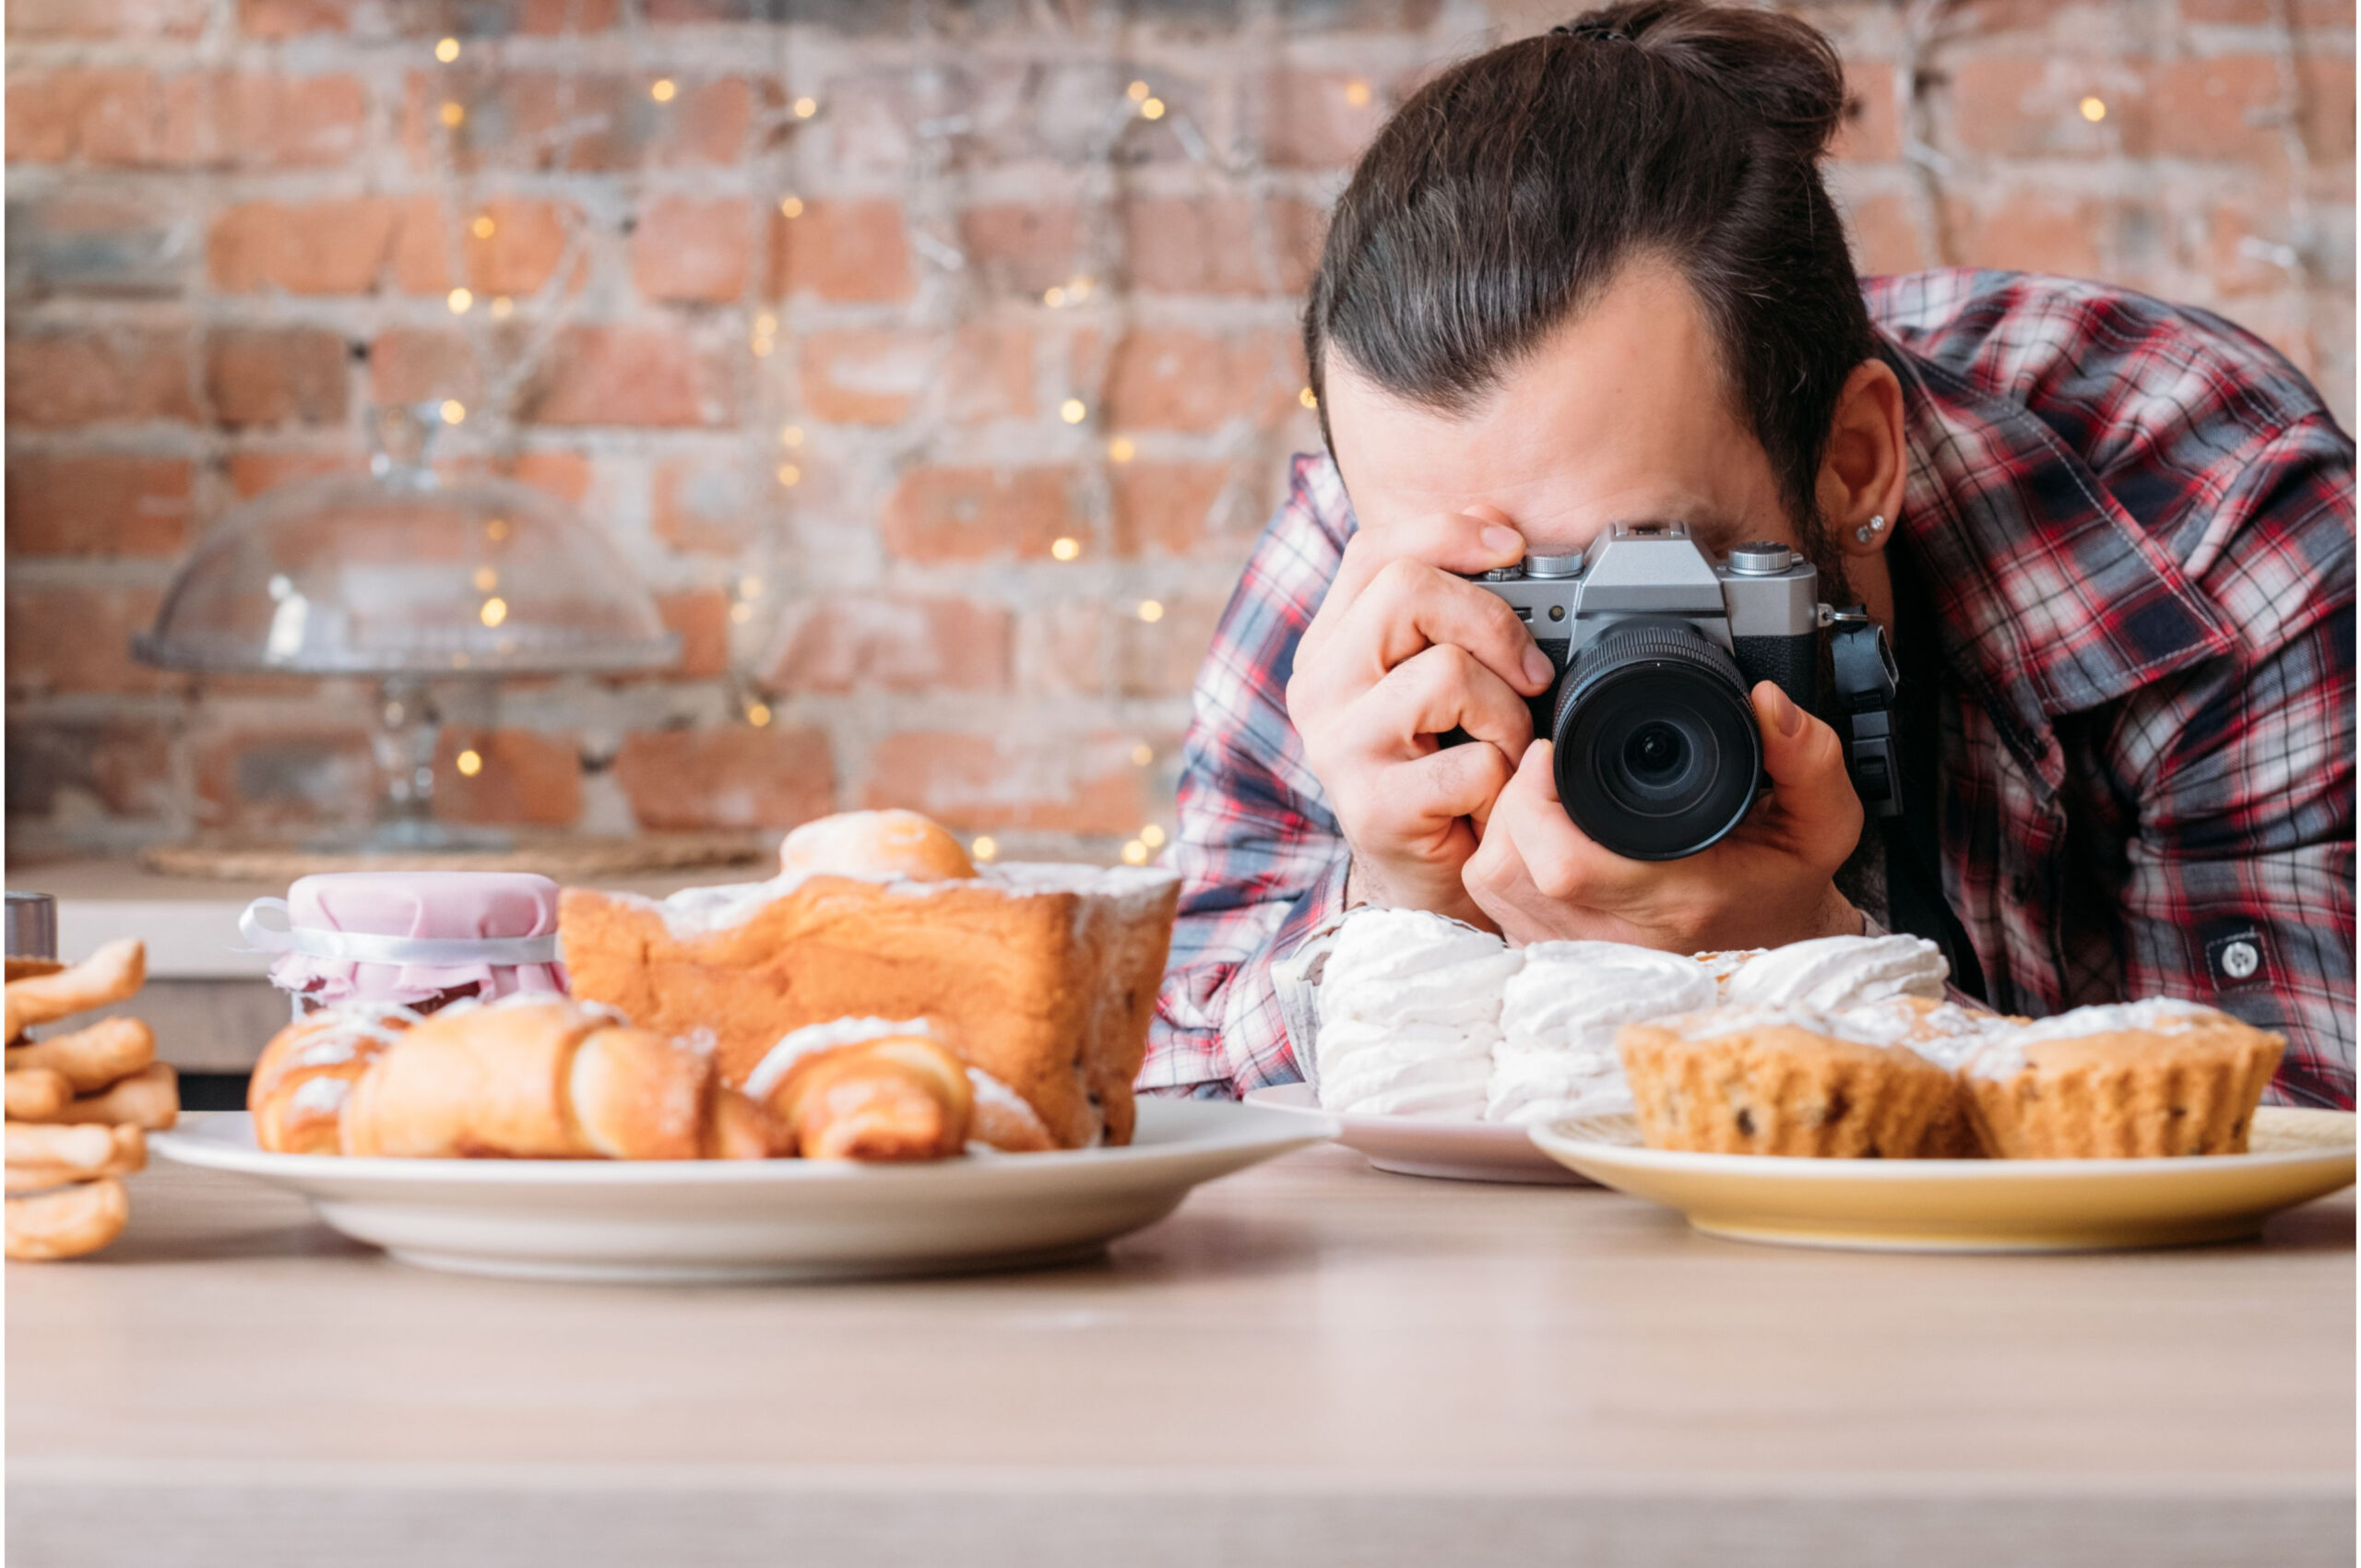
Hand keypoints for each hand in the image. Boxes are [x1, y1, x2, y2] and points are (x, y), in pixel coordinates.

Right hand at [1286, 509, 1556, 926]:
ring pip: (1446, 671)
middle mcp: (1319, 686)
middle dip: (1493, 621)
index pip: (1376, 548)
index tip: (1513, 548)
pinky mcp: (1372, 806)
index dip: (1450, 531)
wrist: (1424, 885)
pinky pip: (1471, 760)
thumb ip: (1448, 607)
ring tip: (1504, 751)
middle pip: (1407, 589)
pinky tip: (1491, 799)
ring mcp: (1338, 746)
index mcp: (1332, 643)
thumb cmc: (1441, 773)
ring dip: (1507, 713)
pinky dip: (1504, 778)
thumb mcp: (1436, 678)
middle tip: (1532, 672)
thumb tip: (1494, 523)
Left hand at [1462, 681, 1864, 949]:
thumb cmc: (1784, 885)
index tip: (1553, 750)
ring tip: (1542, 794)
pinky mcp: (1554, 957)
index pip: (1566, 863)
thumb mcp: (1821, 821)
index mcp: (1675, 901)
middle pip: (1509, 866)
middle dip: (1515, 798)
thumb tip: (1766, 701)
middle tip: (1547, 762)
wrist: (1777, 947)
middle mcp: (1617, 939)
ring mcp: (1579, 954)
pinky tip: (1536, 834)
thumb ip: (1807, 756)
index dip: (1539, 797)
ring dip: (1503, 825)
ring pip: (1492, 883)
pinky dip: (1502, 858)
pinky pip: (1493, 904)